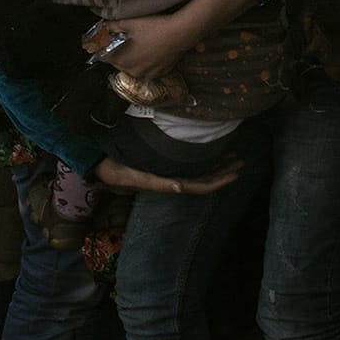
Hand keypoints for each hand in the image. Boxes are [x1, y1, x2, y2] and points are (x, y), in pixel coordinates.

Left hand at [87, 13, 200, 80]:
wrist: (180, 32)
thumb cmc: (153, 27)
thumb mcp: (128, 22)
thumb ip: (111, 26)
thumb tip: (102, 28)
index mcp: (122, 60)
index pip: (104, 57)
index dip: (104, 47)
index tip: (108, 40)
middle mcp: (133, 71)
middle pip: (119, 63)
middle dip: (120, 53)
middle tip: (126, 40)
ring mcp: (147, 74)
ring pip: (134, 67)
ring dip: (134, 59)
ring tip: (140, 45)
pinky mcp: (160, 73)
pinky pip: (148, 69)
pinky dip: (147, 62)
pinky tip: (151, 50)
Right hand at [93, 155, 240, 196]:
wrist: (99, 164)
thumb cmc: (116, 168)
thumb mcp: (134, 176)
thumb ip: (156, 182)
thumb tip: (180, 188)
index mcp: (168, 185)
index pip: (199, 186)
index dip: (218, 181)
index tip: (235, 173)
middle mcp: (171, 181)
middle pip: (203, 180)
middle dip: (223, 172)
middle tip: (240, 160)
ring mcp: (168, 174)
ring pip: (199, 173)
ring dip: (216, 166)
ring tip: (232, 155)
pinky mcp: (163, 167)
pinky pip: (189, 166)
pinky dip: (203, 160)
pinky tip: (209, 152)